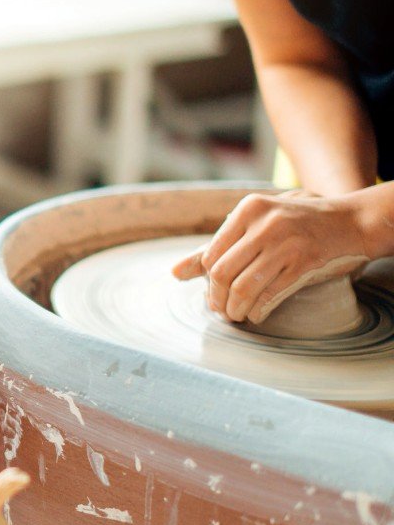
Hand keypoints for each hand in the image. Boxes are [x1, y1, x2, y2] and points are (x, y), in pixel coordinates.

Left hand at [172, 190, 369, 324]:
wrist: (350, 222)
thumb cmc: (294, 226)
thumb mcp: (255, 225)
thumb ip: (216, 247)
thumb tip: (174, 273)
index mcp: (249, 209)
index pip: (210, 255)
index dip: (207, 282)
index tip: (212, 295)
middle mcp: (266, 223)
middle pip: (221, 273)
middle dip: (217, 299)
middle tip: (221, 311)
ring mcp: (287, 243)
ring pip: (243, 287)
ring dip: (235, 310)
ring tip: (236, 315)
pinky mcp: (305, 263)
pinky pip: (269, 295)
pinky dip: (257, 310)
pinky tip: (256, 314)